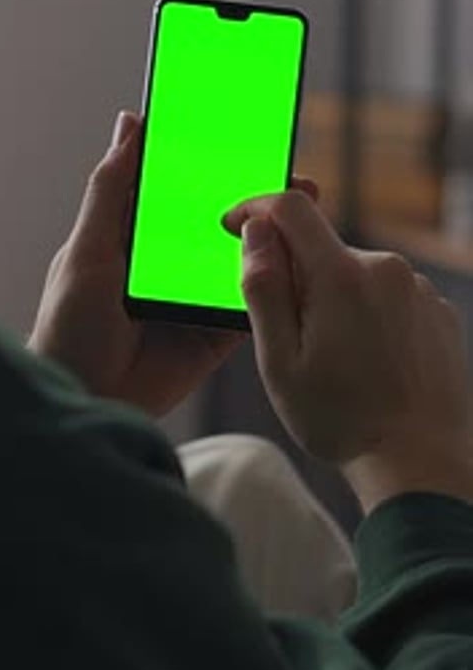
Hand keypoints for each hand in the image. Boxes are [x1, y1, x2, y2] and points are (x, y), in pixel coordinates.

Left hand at [29, 112, 317, 417]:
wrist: (86, 400)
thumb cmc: (69, 325)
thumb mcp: (88, 250)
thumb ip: (110, 191)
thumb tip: (131, 124)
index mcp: (139, 234)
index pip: (181, 187)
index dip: (211, 162)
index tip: (244, 132)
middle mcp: (172, 261)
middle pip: (220, 220)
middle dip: (255, 196)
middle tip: (291, 171)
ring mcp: (196, 296)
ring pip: (242, 259)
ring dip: (273, 237)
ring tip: (307, 209)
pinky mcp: (214, 332)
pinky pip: (251, 304)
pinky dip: (274, 286)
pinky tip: (301, 263)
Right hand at [223, 191, 471, 511]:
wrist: (420, 461)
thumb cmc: (343, 420)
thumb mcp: (280, 361)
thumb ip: (264, 289)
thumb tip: (255, 232)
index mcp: (341, 276)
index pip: (291, 208)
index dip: (255, 208)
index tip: (234, 226)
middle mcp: (386, 269)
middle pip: (321, 246)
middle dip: (296, 275)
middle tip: (289, 336)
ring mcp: (417, 289)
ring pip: (353, 273)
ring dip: (333, 298)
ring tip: (336, 361)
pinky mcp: (435, 310)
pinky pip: (386, 294)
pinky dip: (366, 314)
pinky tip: (367, 361)